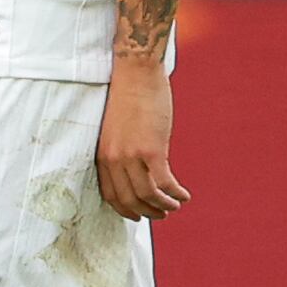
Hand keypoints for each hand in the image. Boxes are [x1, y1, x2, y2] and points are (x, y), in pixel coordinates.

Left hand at [96, 54, 188, 220]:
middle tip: (161, 215)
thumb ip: (122, 149)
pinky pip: (164, 183)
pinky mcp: (151, 150)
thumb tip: (137, 167)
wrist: (136, 71)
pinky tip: (184, 194)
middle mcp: (113, 159)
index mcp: (103, 154)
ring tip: (175, 206)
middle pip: (129, 200)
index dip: (125, 209)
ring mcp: (131, 156)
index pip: (110, 194)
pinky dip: (175, 194)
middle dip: (147, 212)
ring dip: (163, 206)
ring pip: (147, 196)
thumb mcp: (116, 128)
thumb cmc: (129, 94)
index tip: (138, 215)